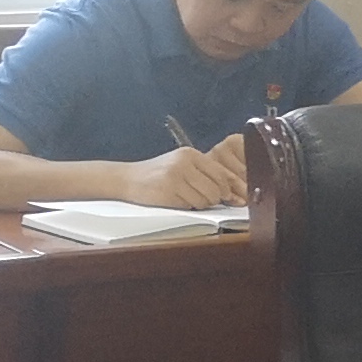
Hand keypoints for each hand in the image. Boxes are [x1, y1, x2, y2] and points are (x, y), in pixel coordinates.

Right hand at [125, 137, 248, 207]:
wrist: (127, 178)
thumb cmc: (159, 174)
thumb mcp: (183, 165)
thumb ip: (206, 174)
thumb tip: (233, 193)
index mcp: (191, 154)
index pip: (221, 174)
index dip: (230, 189)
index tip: (235, 198)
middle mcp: (184, 163)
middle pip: (216, 188)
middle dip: (216, 199)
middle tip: (207, 200)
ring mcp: (174, 176)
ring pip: (205, 199)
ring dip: (202, 204)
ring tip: (189, 198)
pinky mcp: (166, 191)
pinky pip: (189, 205)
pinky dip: (188, 206)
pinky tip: (178, 200)